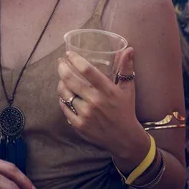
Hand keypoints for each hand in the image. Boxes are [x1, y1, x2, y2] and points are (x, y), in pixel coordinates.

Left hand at [57, 48, 147, 162]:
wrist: (125, 138)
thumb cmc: (125, 110)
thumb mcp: (128, 89)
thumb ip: (126, 68)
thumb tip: (129, 49)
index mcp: (107, 90)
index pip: (87, 70)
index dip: (75, 59)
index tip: (68, 53)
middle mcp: (95, 101)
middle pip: (70, 79)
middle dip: (62, 67)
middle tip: (60, 62)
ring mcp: (86, 114)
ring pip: (65, 93)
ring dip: (60, 83)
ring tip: (62, 77)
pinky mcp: (79, 125)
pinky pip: (64, 107)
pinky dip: (62, 99)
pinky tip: (64, 94)